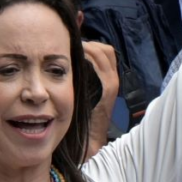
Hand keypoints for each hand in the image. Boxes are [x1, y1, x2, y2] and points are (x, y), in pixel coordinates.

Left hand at [83, 41, 118, 158]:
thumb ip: (81, 79)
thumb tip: (68, 64)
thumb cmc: (83, 117)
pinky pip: (101, 66)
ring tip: (74, 51)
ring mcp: (112, 83)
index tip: (76, 47)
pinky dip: (90, 58)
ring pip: (104, 53)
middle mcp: (113, 78)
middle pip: (107, 49)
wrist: (91, 137)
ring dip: (89, 48)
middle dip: (90, 44)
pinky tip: (78, 59)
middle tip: (74, 48)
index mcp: (108, 78)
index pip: (106, 51)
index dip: (92, 45)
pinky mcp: (108, 89)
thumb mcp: (84, 94)